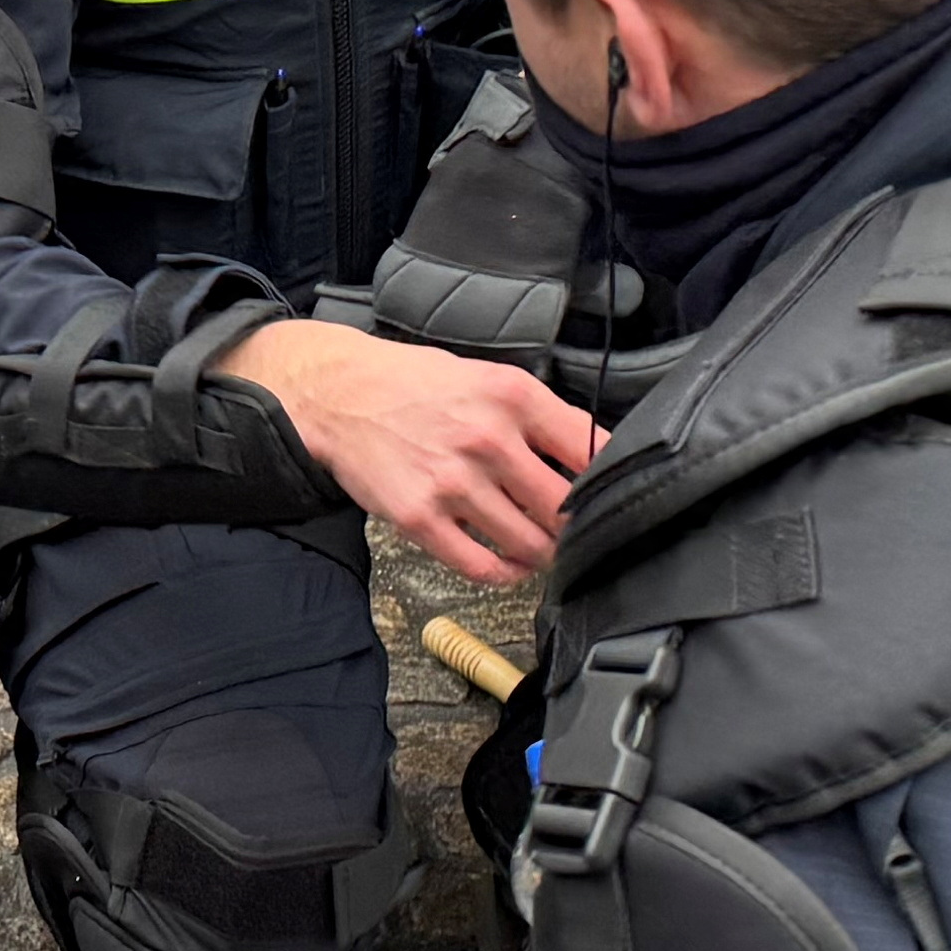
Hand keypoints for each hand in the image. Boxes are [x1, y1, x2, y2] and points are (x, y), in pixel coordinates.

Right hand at [225, 318, 596, 583]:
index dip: (609, 478)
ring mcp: (453, 482)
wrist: (338, 394)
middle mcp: (488, 439)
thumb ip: (535, 414)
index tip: (612, 494)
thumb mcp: (486, 376)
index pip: (589, 448)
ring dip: (543, 554)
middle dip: (575, 526)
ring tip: (545, 551)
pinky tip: (511, 566)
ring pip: (528, 543)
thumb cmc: (413, 385)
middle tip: (577, 533)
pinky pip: (481, 565)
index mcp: (512, 397)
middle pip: (562, 506)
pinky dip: (505, 574)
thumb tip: (586, 455)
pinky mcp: (421, 518)